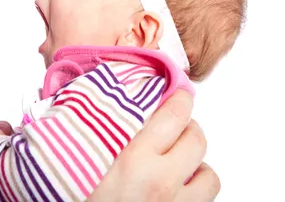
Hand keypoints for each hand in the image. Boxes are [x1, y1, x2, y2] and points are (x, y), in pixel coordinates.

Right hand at [87, 90, 219, 201]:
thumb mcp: (75, 166)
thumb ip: (83, 135)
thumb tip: (77, 107)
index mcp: (132, 160)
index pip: (174, 114)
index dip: (180, 98)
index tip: (178, 93)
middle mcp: (160, 183)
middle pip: (198, 140)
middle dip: (188, 128)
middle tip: (175, 127)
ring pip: (209, 175)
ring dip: (196, 166)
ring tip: (178, 165)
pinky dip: (194, 193)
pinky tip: (175, 192)